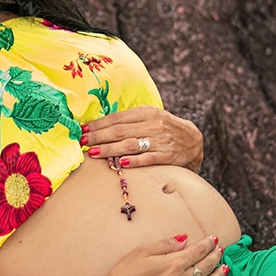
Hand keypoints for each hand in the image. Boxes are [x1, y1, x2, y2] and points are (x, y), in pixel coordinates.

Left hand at [81, 105, 203, 171]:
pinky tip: (119, 163)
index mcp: (147, 112)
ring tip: (93, 153)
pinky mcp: (167, 155)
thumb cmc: (164, 128)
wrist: (193, 140)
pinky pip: (147, 158)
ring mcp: (160, 140)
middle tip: (82, 143)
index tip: (83, 130)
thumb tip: (101, 125)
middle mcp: (153, 124)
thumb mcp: (150, 117)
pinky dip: (133, 161)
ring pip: (130, 144)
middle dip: (98, 137)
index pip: (117, 118)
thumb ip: (130, 120)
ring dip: (109, 149)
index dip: (98, 124)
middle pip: (120, 131)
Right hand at [89, 234, 228, 275]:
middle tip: (221, 249)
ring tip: (226, 267)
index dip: (207, 244)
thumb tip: (184, 240)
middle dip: (215, 256)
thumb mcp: (141, 252)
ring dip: (219, 275)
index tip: (214, 238)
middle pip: (206, 266)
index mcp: (173, 265)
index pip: (197, 251)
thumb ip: (165, 245)